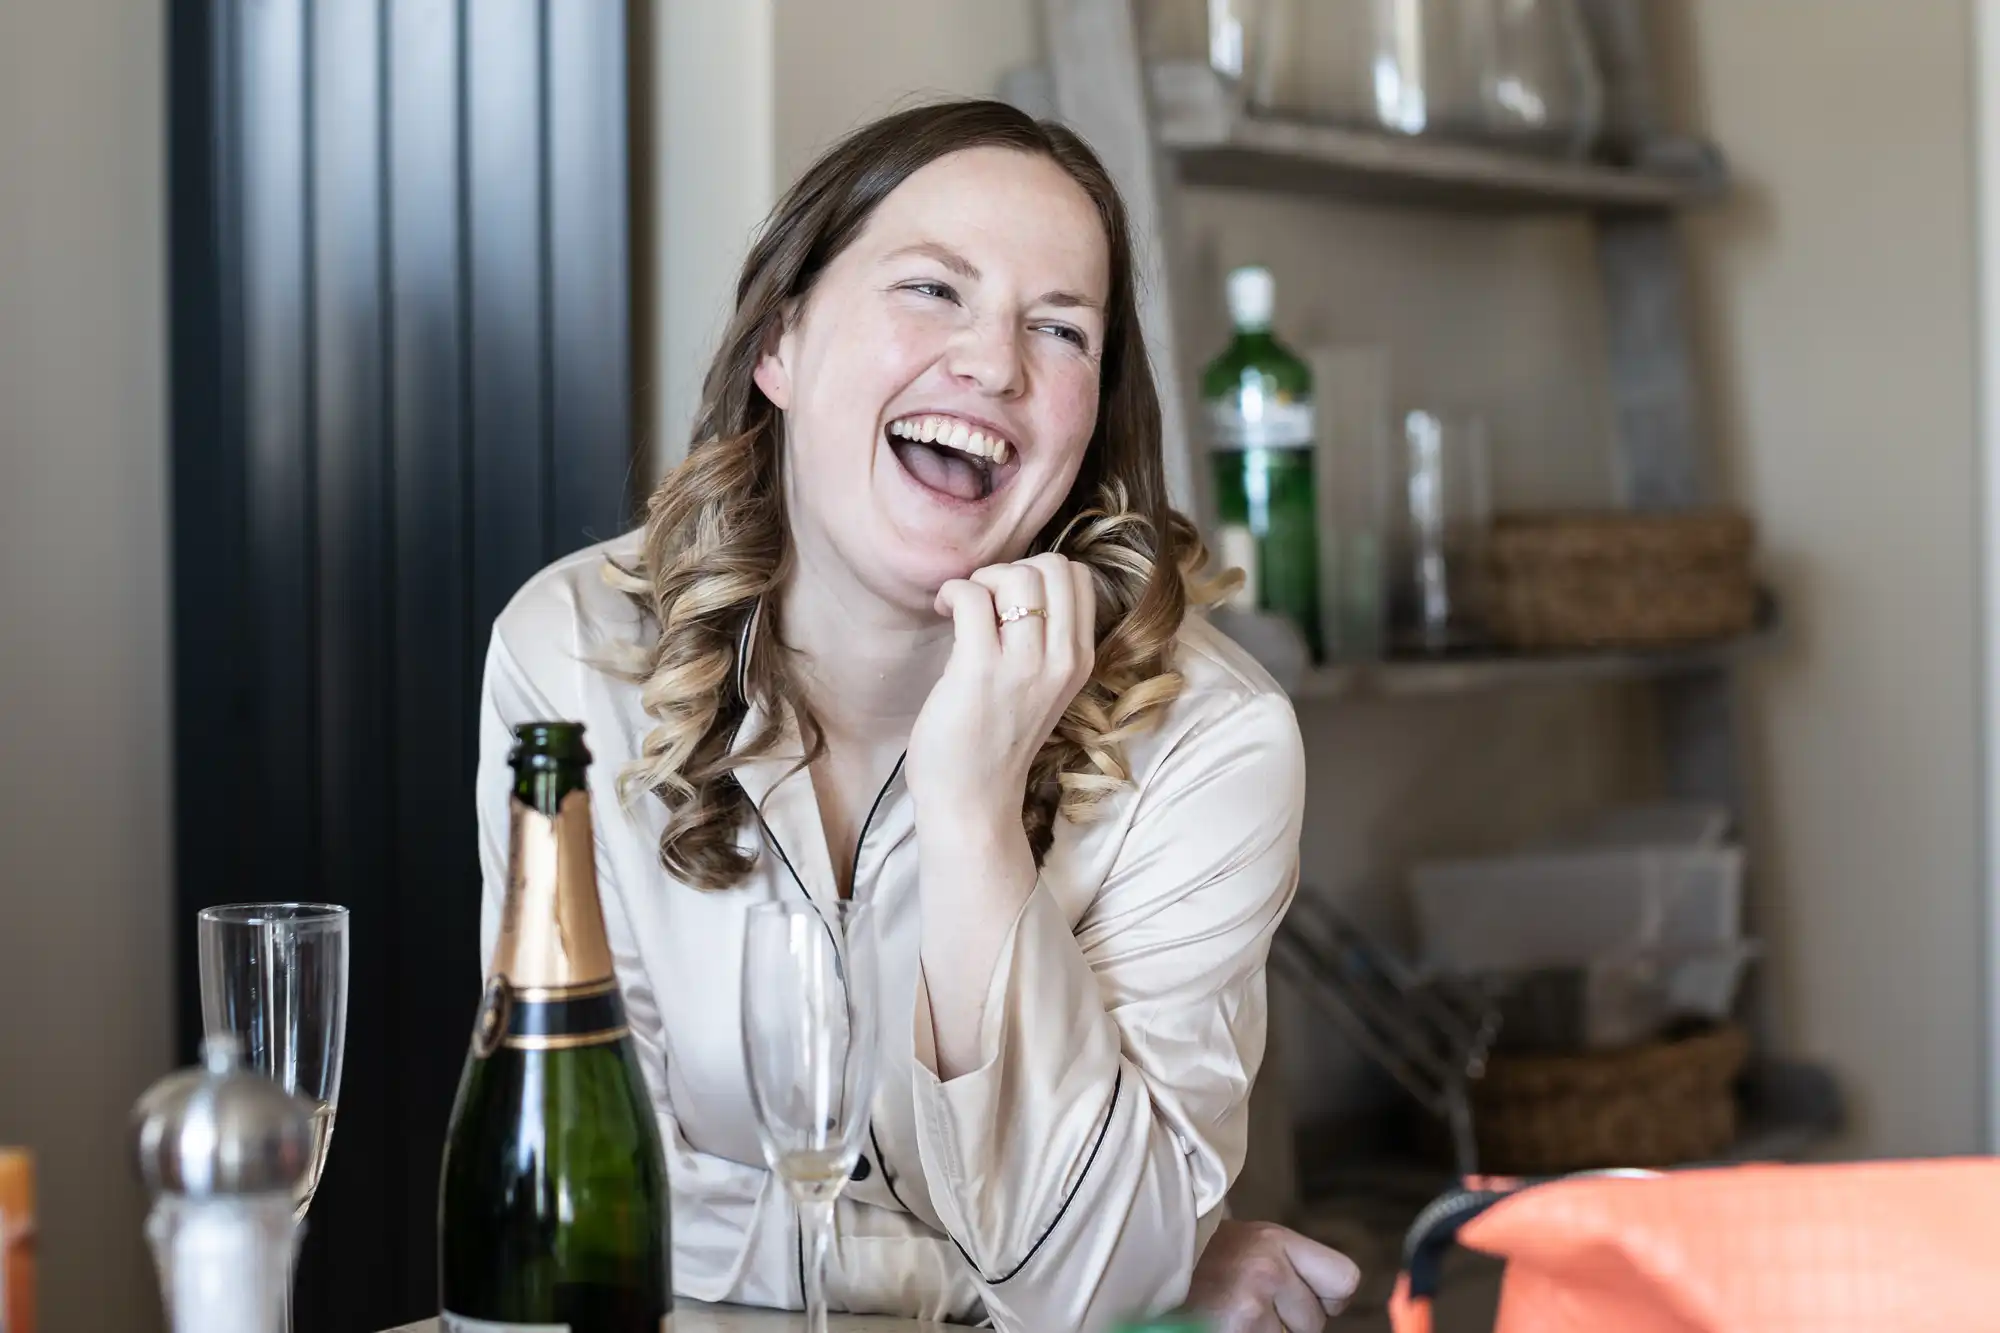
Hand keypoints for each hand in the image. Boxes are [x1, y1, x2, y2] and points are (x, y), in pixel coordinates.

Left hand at [906, 553, 1094, 830]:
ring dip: (981, 580)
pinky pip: (972, 598)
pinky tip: (942, 610)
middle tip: (984, 601)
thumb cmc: (997, 742)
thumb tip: (1016, 584)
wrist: (973, 800)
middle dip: (1011, 570)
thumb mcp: (1044, 689)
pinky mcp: (980, 670)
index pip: (1079, 579)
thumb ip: (1045, 641)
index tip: (1007, 599)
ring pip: (1016, 576)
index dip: (1038, 573)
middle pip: (1053, 567)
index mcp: (1079, 659)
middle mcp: (1061, 659)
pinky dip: (953, 592)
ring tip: (962, 607)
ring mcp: (1023, 665)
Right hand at [1184, 1221, 1360, 1332]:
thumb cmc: (1200, 1266)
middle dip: (1287, 1324)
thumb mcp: (1248, 1247)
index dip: (1326, 1298)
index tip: (1299, 1297)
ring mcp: (1251, 1303)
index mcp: (1274, 1239)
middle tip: (1248, 1308)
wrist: (1143, 1269)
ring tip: (1232, 1318)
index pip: (1346, 1280)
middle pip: (1316, 1322)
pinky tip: (1225, 1325)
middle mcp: (1267, 1266)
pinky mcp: (1240, 1330)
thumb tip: (1335, 1299)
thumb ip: (1288, 1264)